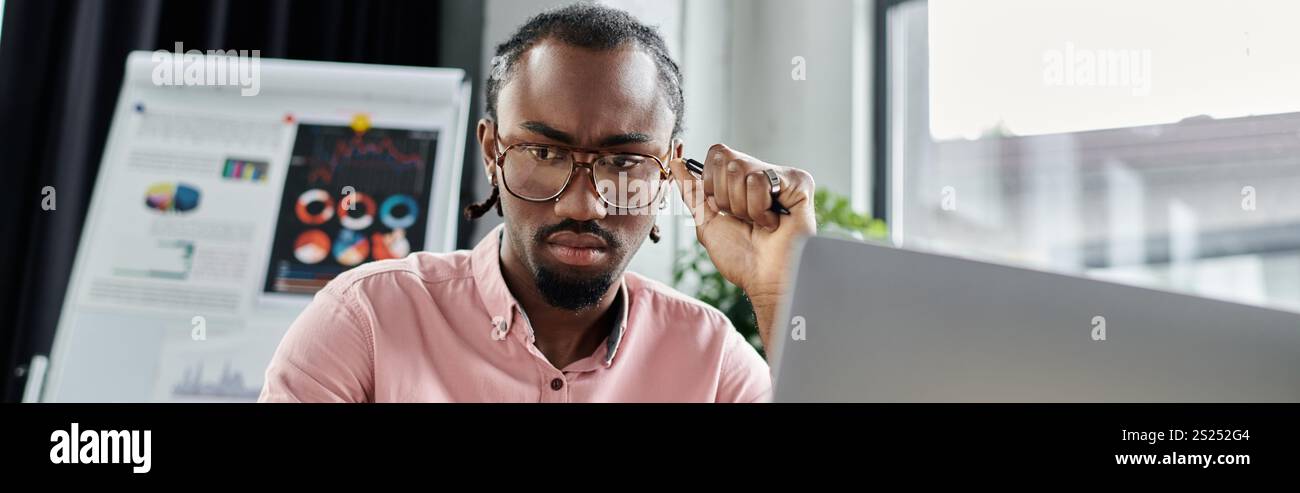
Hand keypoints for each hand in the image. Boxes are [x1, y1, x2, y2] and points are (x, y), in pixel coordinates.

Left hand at [668, 144, 815, 350]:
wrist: (762, 281)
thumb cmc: (741, 259)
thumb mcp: (707, 221)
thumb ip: (692, 191)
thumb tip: (675, 162)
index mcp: (743, 180)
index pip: (717, 155)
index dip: (710, 185)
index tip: (725, 211)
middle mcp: (764, 173)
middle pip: (725, 158)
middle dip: (724, 198)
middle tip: (745, 220)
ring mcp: (783, 177)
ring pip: (741, 170)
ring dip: (743, 208)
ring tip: (760, 224)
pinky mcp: (799, 183)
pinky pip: (760, 181)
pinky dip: (758, 209)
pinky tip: (773, 223)